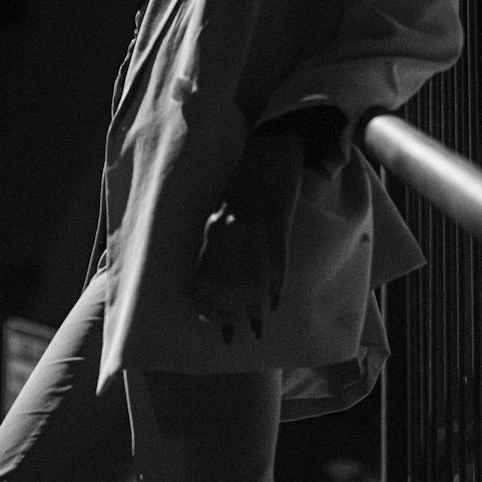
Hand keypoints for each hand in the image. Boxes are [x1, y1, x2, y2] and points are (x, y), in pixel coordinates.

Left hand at [193, 126, 304, 343]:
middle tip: (231, 338)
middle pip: (224, 280)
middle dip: (226, 313)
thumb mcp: (224, 200)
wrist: (272, 143)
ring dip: (252, 306)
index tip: (207, 323)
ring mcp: (254, 225)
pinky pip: (276, 258)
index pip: (203, 271)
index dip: (205, 300)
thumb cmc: (248, 173)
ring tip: (256, 330)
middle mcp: (229, 228)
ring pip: (249, 277)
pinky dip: (276, 282)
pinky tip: (277, 302)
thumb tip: (212, 260)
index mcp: (213, 224)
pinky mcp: (278, 220)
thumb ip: (217, 229)